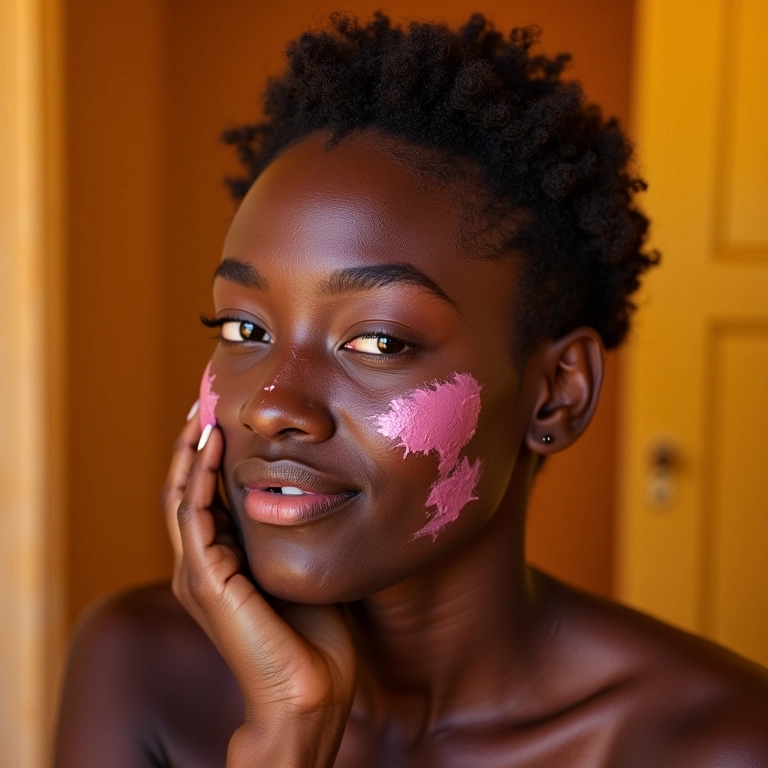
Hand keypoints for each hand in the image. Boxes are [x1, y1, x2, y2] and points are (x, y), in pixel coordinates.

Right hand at [162, 408, 356, 765]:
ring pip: (182, 495)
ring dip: (190, 450)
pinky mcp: (206, 579)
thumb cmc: (315, 634)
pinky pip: (194, 512)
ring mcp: (199, 573)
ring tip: (202, 410)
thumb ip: (293, 532)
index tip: (223, 418)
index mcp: (222, 564)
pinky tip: (212, 442)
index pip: (206, 499)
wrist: (311, 690)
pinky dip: (199, 473)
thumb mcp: (300, 565)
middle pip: (186, 490)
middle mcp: (202, 565)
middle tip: (204, 402)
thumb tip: (313, 489)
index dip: (210, 458)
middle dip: (193, 445)